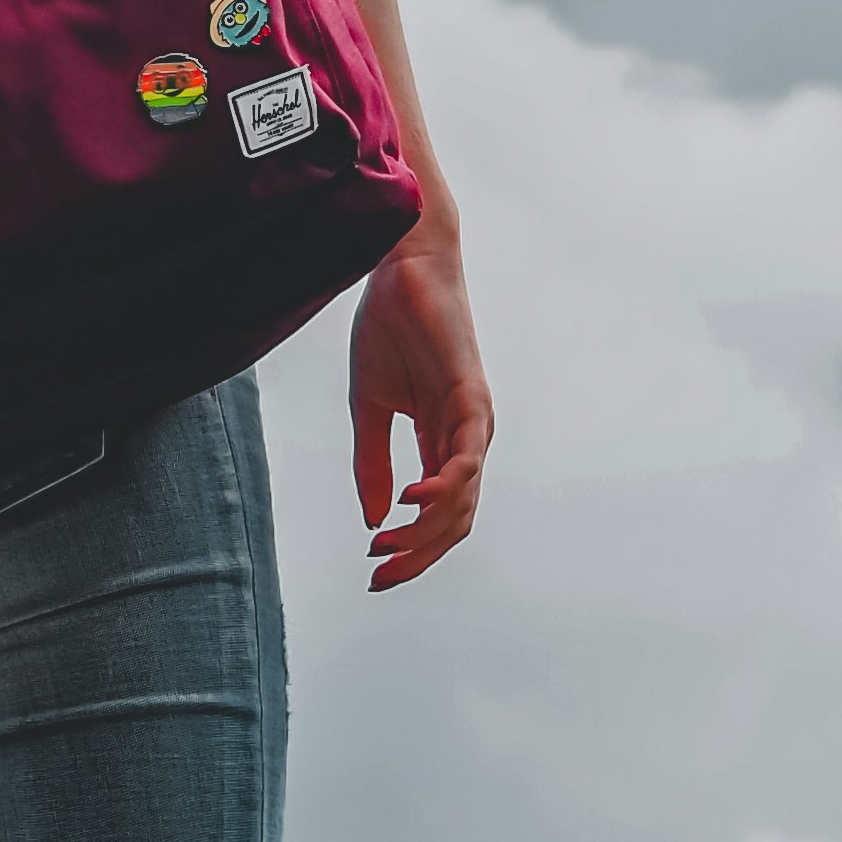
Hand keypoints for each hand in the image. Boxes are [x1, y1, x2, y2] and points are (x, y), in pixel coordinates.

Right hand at [350, 231, 491, 591]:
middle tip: (379, 574)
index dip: (410, 549)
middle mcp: (466, 438)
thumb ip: (372, 464)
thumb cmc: (388, 329)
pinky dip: (443, 488)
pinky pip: (464, 459)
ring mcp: (473, 420)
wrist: (401, 268)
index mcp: (442, 441)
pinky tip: (412, 501)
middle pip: (455, 521)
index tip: (373, 569)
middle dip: (418, 555)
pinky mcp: (471, 397)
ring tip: (388, 546)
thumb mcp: (368, 408)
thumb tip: (376, 519)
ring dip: (426, 531)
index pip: (438, 515)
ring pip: (463, 500)